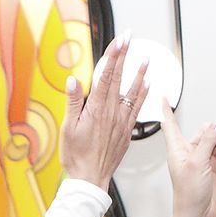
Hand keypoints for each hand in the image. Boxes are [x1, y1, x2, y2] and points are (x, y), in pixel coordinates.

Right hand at [60, 38, 150, 190]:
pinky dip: (143, 95)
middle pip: (119, 78)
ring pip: (132, 92)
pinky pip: (137, 108)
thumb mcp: (68, 128)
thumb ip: (73, 102)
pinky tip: (147, 85)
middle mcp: (112, 112)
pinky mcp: (126, 130)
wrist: (90, 179)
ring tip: (146, 59)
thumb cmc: (77, 157)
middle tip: (130, 38)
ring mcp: (121, 121)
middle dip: (124, 55)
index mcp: (96, 109)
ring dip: (139, 73)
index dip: (113, 55)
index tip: (119, 40)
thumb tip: (73, 81)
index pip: (106, 75)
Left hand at [158, 108, 215, 216]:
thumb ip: (207, 141)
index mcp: (177, 149)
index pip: (170, 125)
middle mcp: (189, 152)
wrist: (198, 214)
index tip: (163, 97)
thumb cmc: (189, 194)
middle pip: (205, 130)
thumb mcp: (197, 162)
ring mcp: (203, 158)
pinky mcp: (215, 165)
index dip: (166, 111)